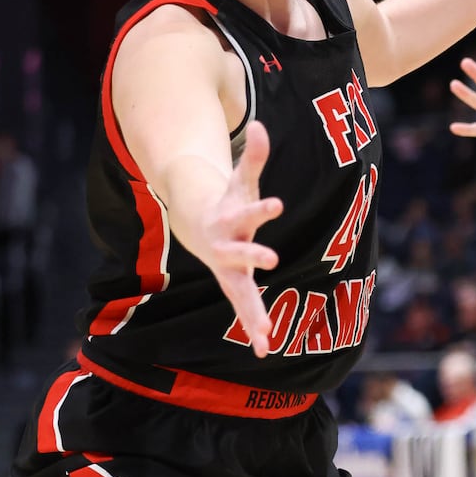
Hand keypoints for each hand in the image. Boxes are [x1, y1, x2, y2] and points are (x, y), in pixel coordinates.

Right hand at [200, 120, 282, 357]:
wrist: (197, 223)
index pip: (250, 211)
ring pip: (240, 294)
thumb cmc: (227, 199)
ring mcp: (229, 269)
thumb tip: (260, 126)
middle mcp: (228, 247)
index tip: (277, 203)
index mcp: (232, 220)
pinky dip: (253, 328)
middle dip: (255, 256)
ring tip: (266, 338)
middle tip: (271, 260)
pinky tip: (265, 351)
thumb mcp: (240, 179)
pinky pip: (244, 309)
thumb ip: (253, 156)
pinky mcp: (234, 284)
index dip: (262, 208)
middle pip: (241, 254)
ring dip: (252, 314)